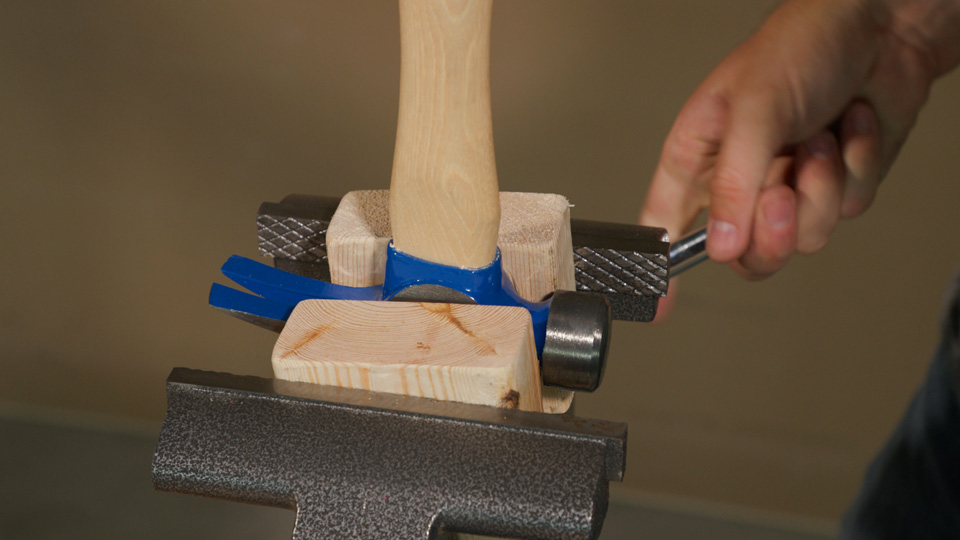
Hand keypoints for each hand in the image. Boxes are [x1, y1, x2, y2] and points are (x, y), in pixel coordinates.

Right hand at [641, 0, 959, 279]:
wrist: (884, 29)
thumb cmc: (800, 46)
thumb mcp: (752, 109)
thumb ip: (732, 183)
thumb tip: (717, 245)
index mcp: (698, 159)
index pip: (665, 228)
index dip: (660, 270)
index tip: (658, 308)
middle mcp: (739, 182)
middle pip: (741, 253)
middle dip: (770, 229)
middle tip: (781, 192)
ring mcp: (789, 189)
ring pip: (798, 240)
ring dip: (820, 188)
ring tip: (819, 139)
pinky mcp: (834, 189)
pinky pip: (844, 213)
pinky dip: (854, 170)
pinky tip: (848, 131)